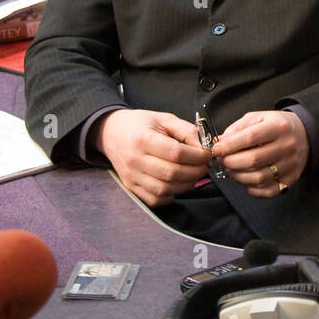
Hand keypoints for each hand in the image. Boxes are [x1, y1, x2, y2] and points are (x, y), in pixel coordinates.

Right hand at [94, 109, 210, 207]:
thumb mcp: (165, 119)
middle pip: (172, 174)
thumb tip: (204, 148)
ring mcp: (131, 176)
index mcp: (143, 139)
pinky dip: (171, 195)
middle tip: (203, 166)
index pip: (176, 153)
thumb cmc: (141, 125)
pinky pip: (155, 199)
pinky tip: (177, 183)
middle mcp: (135, 160)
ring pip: (165, 189)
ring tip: (193, 174)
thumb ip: (187, 131)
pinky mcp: (130, 186)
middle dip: (195, 172)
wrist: (111, 133)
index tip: (207, 154)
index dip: (197, 156)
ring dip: (186, 185)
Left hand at [215, 110, 309, 197]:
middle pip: (253, 160)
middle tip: (223, 161)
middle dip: (231, 162)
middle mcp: (287, 146)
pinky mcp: (291, 178)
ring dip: (238, 176)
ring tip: (232, 170)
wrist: (304, 135)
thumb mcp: (259, 118)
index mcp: (278, 127)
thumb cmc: (277, 126)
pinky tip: (246, 181)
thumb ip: (238, 128)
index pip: (250, 138)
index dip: (229, 146)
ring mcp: (290, 164)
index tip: (217, 150)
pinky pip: (268, 191)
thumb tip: (220, 143)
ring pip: (259, 177)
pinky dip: (253, 189)